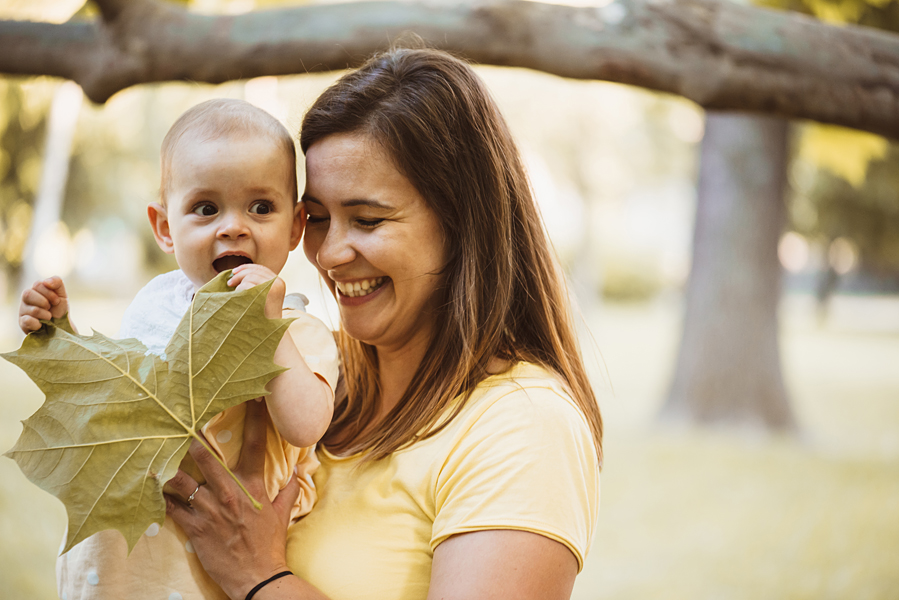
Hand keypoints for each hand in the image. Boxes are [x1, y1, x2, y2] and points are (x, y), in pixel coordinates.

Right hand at [19, 276, 69, 333]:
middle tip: (50, 308)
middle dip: (44, 302)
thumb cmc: (59, 308)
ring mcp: (22, 311)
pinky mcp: (22, 323)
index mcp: (35, 290)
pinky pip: (27, 321)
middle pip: (28, 294)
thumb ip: (57, 282)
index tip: (56, 301)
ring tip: (48, 317)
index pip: (37, 284)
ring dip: (45, 314)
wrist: (61, 326)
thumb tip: (46, 281)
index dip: (49, 293)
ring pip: (32, 310)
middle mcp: (26, 299)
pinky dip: (38, 323)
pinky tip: (41, 324)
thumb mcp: (62, 294)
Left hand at [166, 400, 299, 599]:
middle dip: (191, 438)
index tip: (253, 398)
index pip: (256, 445)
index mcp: (253, 485)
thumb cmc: (269, 545)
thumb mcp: (282, 515)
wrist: (257, 577)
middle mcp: (230, 493)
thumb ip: (288, 491)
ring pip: (181, 481)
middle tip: (178, 419)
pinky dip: (159, 497)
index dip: (255, 418)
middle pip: (205, 457)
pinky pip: (170, 508)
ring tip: (151, 453)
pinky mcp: (194, 527)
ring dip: (166, 468)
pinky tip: (148, 487)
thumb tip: (296, 473)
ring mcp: (210, 510)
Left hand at [228, 265, 285, 319]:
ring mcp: (274, 288)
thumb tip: (237, 272)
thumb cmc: (260, 317)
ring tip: (237, 296)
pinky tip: (240, 301)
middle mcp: (279, 283)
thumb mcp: (261, 297)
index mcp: (278, 282)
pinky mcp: (268, 294)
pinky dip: (239, 292)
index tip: (233, 272)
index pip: (260, 268)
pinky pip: (246, 286)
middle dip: (238, 275)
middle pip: (253, 271)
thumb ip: (256, 284)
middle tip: (229, 283)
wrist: (268, 334)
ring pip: (249, 277)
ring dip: (239, 286)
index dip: (245, 268)